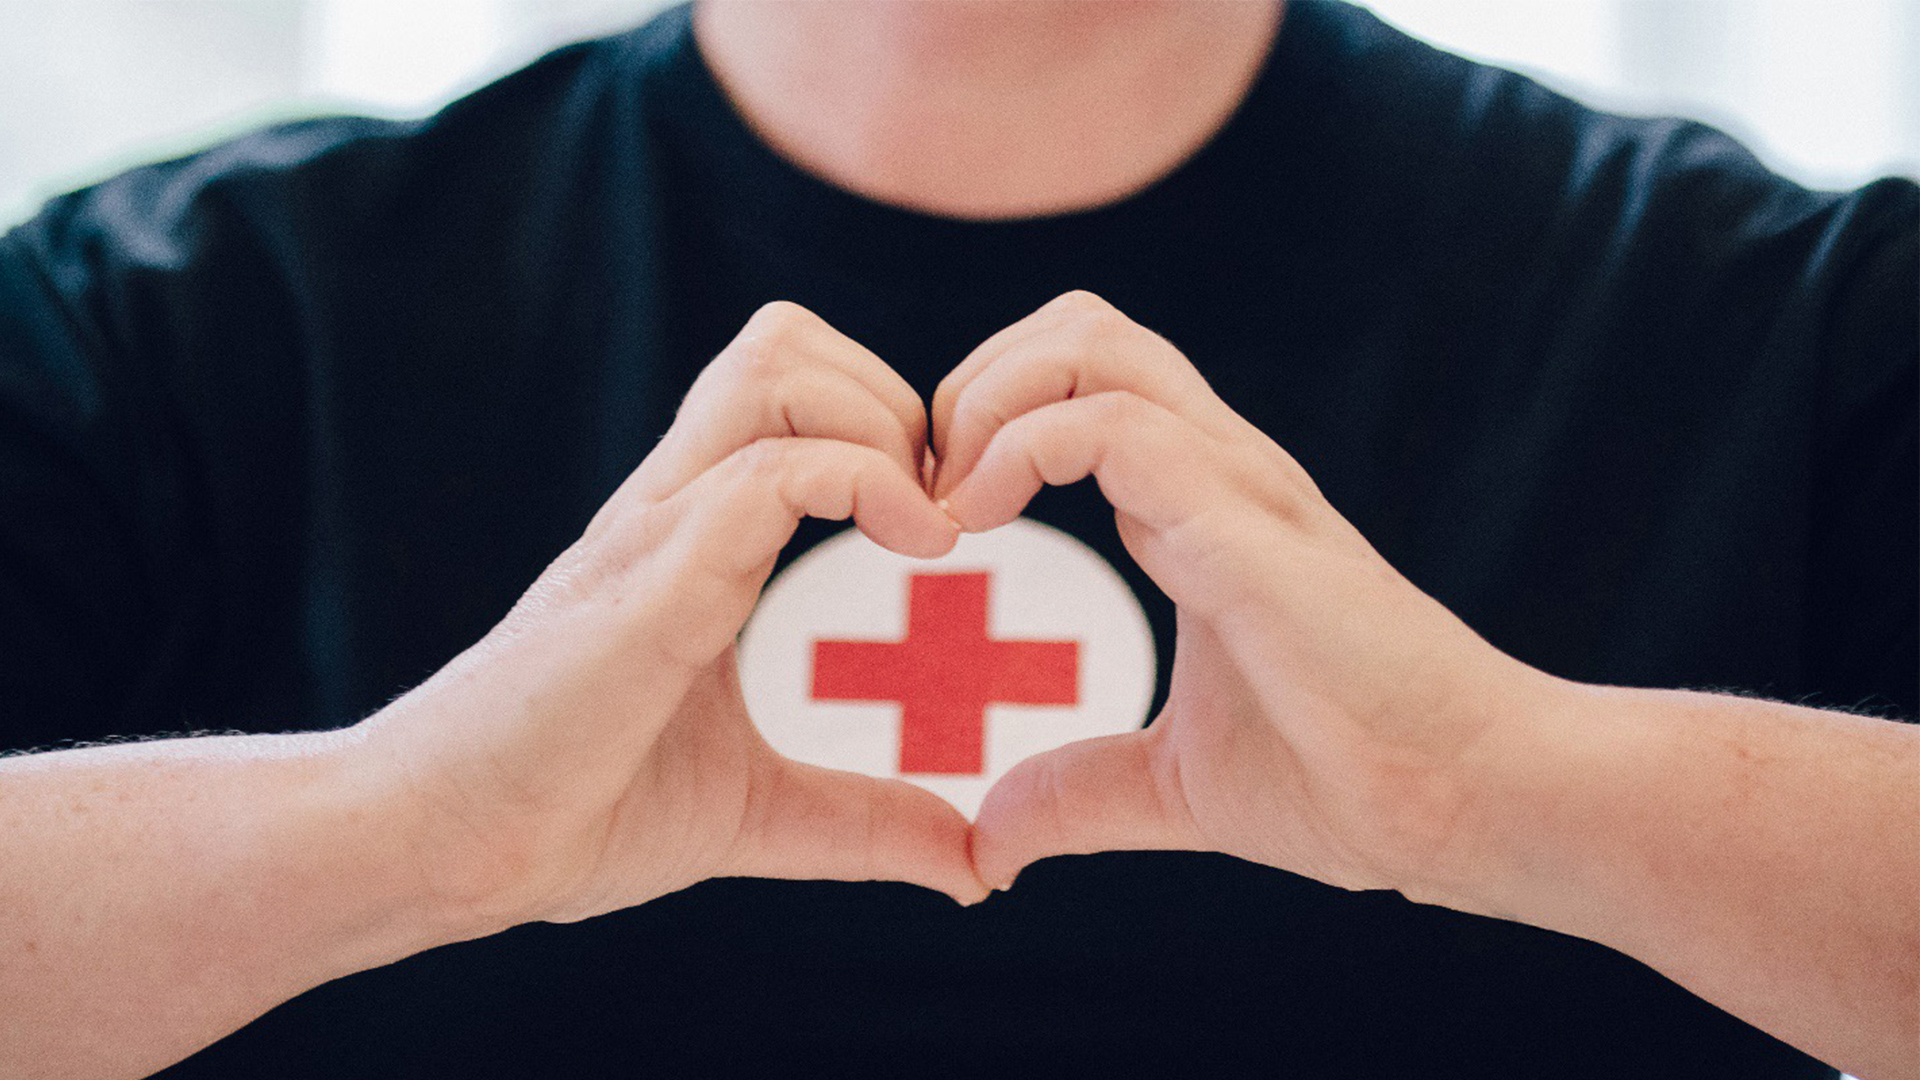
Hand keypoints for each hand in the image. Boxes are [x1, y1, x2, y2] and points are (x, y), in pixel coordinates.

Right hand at [357, 302, 986, 931]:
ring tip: (926, 528)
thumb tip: (975, 866)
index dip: (887, 424)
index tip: (947, 526)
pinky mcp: (647, 582)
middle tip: (942, 513)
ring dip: (877, 423)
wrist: (440, 852)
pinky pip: (767, 470)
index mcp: (695, 538)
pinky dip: (865, 481)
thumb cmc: (570, 813)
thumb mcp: (756, 811)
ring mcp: (655, 532)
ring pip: (775, 366)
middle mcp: (673, 508)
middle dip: (892, 399)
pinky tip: (921, 551)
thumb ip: (863, 823)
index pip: (791, 388)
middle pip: (783, 340)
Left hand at [935, 291, 1565, 909]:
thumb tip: (990, 843)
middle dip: (973, 382)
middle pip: (1078, 326)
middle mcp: (1215, 470)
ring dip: (987, 401)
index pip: (1079, 385)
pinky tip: (978, 525)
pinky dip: (1019, 448)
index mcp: (1197, 507)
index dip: (984, 424)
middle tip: (926, 493)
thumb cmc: (1354, 781)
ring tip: (948, 504)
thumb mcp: (1176, 786)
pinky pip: (1111, 423)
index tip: (932, 521)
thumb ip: (1079, 794)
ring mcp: (1236, 483)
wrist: (1470, 804)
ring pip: (1091, 341)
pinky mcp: (1246, 523)